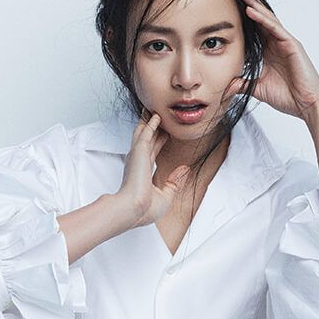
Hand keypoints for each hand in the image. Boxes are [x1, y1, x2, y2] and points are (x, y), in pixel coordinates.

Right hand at [115, 111, 190, 227]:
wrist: (134, 210)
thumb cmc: (145, 209)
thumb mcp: (166, 194)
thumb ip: (174, 181)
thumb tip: (184, 169)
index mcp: (142, 173)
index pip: (152, 152)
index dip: (158, 141)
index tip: (165, 132)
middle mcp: (138, 163)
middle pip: (146, 139)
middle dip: (151, 127)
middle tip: (156, 114)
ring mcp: (137, 156)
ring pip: (143, 133)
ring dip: (148, 121)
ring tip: (152, 108)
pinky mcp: (138, 152)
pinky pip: (146, 133)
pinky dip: (151, 124)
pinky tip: (156, 115)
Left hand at [226, 0, 318, 120]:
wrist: (307, 105)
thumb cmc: (288, 96)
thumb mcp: (258, 88)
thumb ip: (242, 84)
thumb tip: (226, 85)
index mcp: (268, 50)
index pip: (253, 27)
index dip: (243, 14)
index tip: (230, 0)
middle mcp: (276, 42)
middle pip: (260, 16)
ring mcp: (285, 41)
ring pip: (267, 18)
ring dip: (253, 3)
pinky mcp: (292, 45)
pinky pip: (274, 28)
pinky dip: (262, 19)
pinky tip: (250, 10)